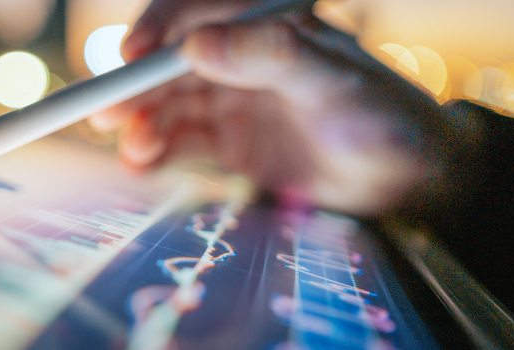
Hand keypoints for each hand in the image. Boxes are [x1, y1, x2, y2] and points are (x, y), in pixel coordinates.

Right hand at [90, 0, 464, 214]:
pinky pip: (178, 141)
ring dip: (141, 125)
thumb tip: (198, 44)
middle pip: (168, 64)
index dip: (156, 29)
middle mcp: (239, 57)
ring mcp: (229, 99)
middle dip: (134, 87)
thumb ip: (271, 56)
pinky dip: (154, 152)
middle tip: (106, 114)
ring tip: (133, 149)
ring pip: (166, 105)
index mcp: (265, 24)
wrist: (407, 183)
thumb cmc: (383, 118)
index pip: (196, 13)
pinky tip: (141, 164)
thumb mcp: (333, 81)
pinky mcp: (226, 141)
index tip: (129, 56)